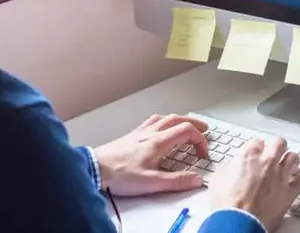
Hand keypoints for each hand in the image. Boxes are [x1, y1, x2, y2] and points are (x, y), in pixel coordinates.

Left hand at [93, 114, 208, 195]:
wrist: (95, 168)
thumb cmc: (119, 174)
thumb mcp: (151, 182)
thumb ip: (176, 181)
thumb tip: (196, 179)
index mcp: (158, 141)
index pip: (187, 131)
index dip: (200, 140)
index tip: (202, 153)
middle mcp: (151, 132)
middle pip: (178, 120)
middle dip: (195, 124)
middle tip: (205, 129)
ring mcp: (141, 132)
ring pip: (166, 118)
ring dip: (180, 120)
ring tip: (186, 124)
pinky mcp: (132, 135)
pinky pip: (153, 120)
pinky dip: (164, 120)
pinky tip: (161, 126)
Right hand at [209, 137, 299, 231]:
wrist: (238, 221)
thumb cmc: (227, 204)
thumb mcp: (217, 180)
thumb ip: (226, 169)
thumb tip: (227, 168)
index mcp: (249, 155)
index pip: (256, 142)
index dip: (256, 147)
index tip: (256, 151)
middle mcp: (267, 161)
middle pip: (279, 144)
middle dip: (277, 147)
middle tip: (275, 150)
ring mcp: (280, 175)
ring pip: (293, 157)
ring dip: (291, 159)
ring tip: (290, 161)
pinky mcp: (289, 191)